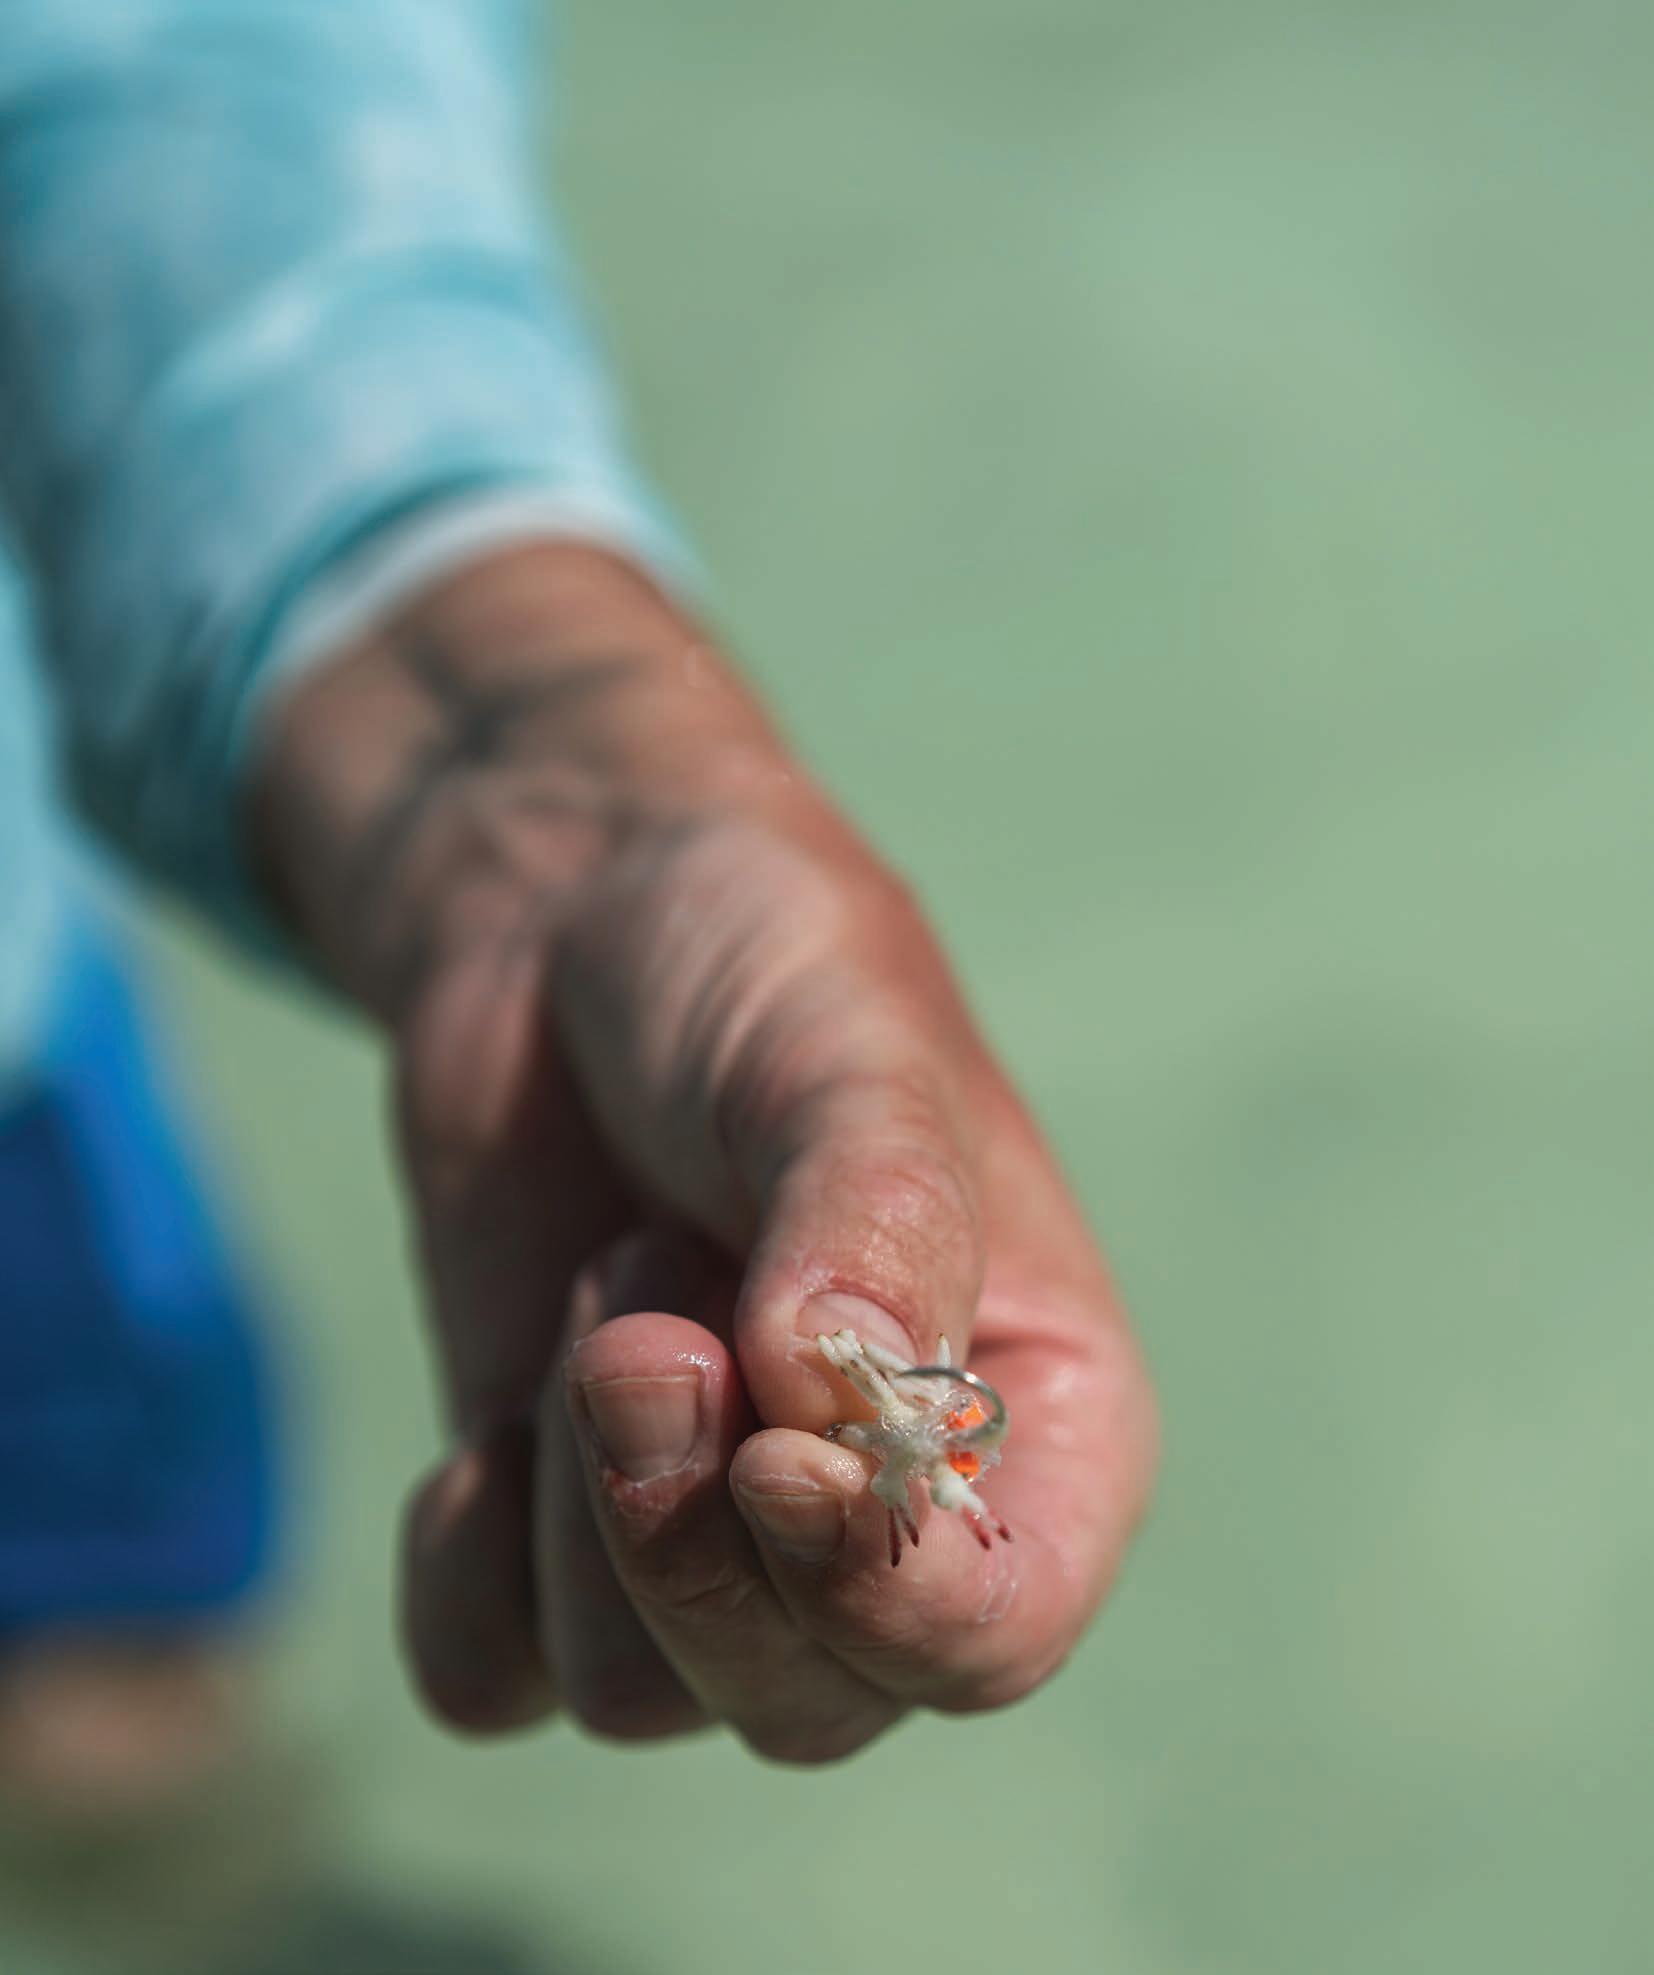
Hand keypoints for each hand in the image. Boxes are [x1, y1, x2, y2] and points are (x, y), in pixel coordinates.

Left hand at [253, 541, 1156, 1760]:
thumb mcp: (845, 1052)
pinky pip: (487, 1678)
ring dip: (584, 1492)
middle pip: (805, 1702)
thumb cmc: (759, 971)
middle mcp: (884, 1518)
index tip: (771, 1449)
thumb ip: (872, 1216)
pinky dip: (463, 1573)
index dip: (887, 1590)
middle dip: (690, 1530)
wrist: (565, 929)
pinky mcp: (553, 1535)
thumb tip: (833, 1404)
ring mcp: (713, 1542)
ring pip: (635, 1693)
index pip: (1000, 1626)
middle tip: (644, 1316)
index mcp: (1032, 1417)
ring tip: (617, 1282)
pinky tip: (492, 1425)